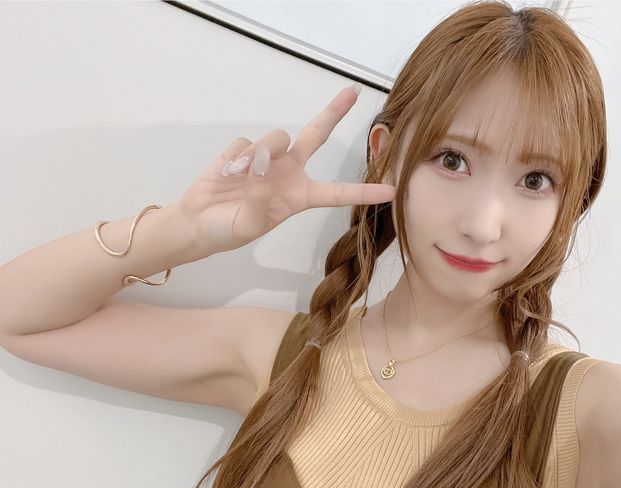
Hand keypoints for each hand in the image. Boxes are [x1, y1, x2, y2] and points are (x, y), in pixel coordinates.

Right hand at [177, 84, 396, 253]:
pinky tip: (226, 174)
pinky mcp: (243, 150)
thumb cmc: (228, 231)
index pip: (337, 193)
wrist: (197, 222)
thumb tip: (261, 161)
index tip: (392, 191)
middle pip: (316, 136)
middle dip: (333, 113)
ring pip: (275, 138)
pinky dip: (236, 158)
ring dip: (259, 154)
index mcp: (300, 197)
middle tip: (353, 92)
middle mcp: (289, 172)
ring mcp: (267, 158)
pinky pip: (246, 143)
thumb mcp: (249, 225)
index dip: (363, 193)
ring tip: (238, 177)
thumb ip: (259, 196)